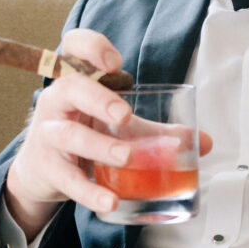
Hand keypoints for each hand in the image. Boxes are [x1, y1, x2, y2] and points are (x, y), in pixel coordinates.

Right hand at [5, 29, 212, 239]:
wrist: (44, 171)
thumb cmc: (86, 134)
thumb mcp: (120, 127)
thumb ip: (158, 132)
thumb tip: (204, 142)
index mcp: (79, 81)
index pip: (74, 47)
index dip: (91, 47)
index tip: (115, 62)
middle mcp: (58, 101)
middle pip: (70, 88)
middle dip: (99, 99)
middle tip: (125, 115)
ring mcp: (48, 134)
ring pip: (68, 135)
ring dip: (100, 146)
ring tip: (126, 157)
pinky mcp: (47, 168)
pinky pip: (68, 179)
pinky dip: (90, 192)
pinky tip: (110, 200)